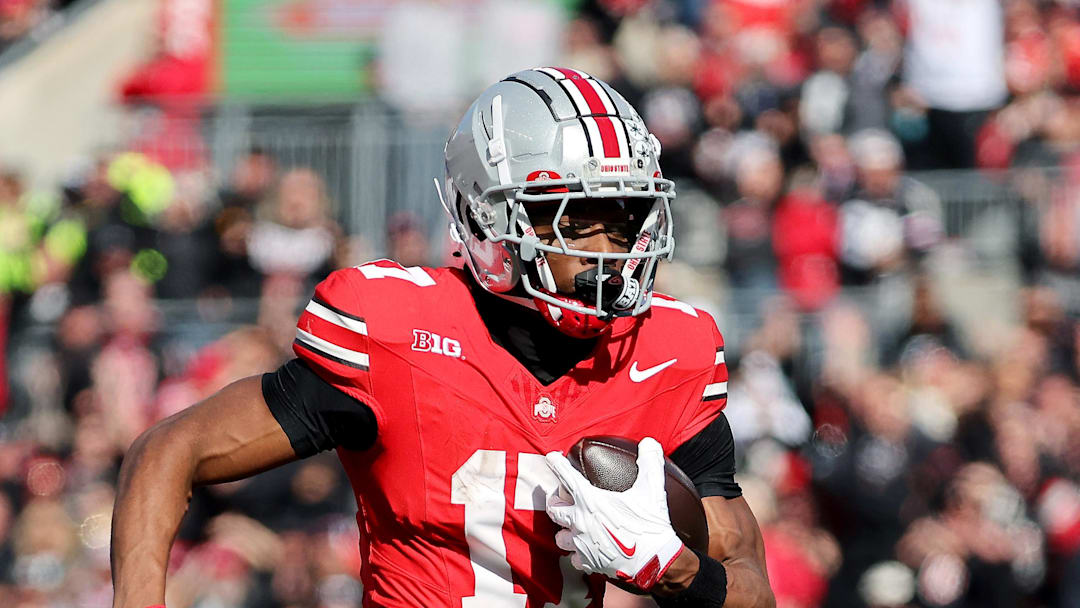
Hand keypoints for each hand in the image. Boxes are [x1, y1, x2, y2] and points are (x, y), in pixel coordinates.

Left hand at [545, 437, 684, 590]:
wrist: (653, 561)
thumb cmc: (650, 524)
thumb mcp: (652, 489)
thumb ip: (650, 462)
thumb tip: (649, 444)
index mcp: (590, 500)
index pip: (566, 476)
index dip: (557, 464)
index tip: (551, 458)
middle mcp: (580, 521)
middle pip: (554, 510)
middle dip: (555, 503)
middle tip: (560, 500)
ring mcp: (581, 544)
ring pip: (560, 537)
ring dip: (565, 531)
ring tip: (571, 528)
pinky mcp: (588, 562)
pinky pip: (574, 558)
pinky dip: (578, 554)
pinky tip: (585, 551)